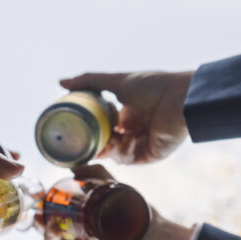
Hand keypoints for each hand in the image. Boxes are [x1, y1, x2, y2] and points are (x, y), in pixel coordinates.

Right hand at [42, 164, 193, 239]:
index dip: (42, 223)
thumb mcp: (118, 191)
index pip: (55, 229)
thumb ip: (98, 176)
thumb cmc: (142, 218)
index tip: (38, 212)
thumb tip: (73, 168)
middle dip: (49, 239)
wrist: (169, 239)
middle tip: (50, 226)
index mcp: (82, 233)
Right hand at [59, 71, 192, 164]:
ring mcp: (141, 143)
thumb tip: (61, 82)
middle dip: (92, 143)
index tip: (71, 130)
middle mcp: (133, 129)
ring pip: (114, 152)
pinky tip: (113, 146)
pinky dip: (119, 153)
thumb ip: (89, 81)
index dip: (88, 129)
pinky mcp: (149, 154)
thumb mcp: (116, 81)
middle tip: (74, 143)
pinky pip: (128, 158)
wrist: (179, 98)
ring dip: (103, 149)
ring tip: (90, 146)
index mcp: (127, 112)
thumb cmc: (152, 85)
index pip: (102, 125)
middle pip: (106, 141)